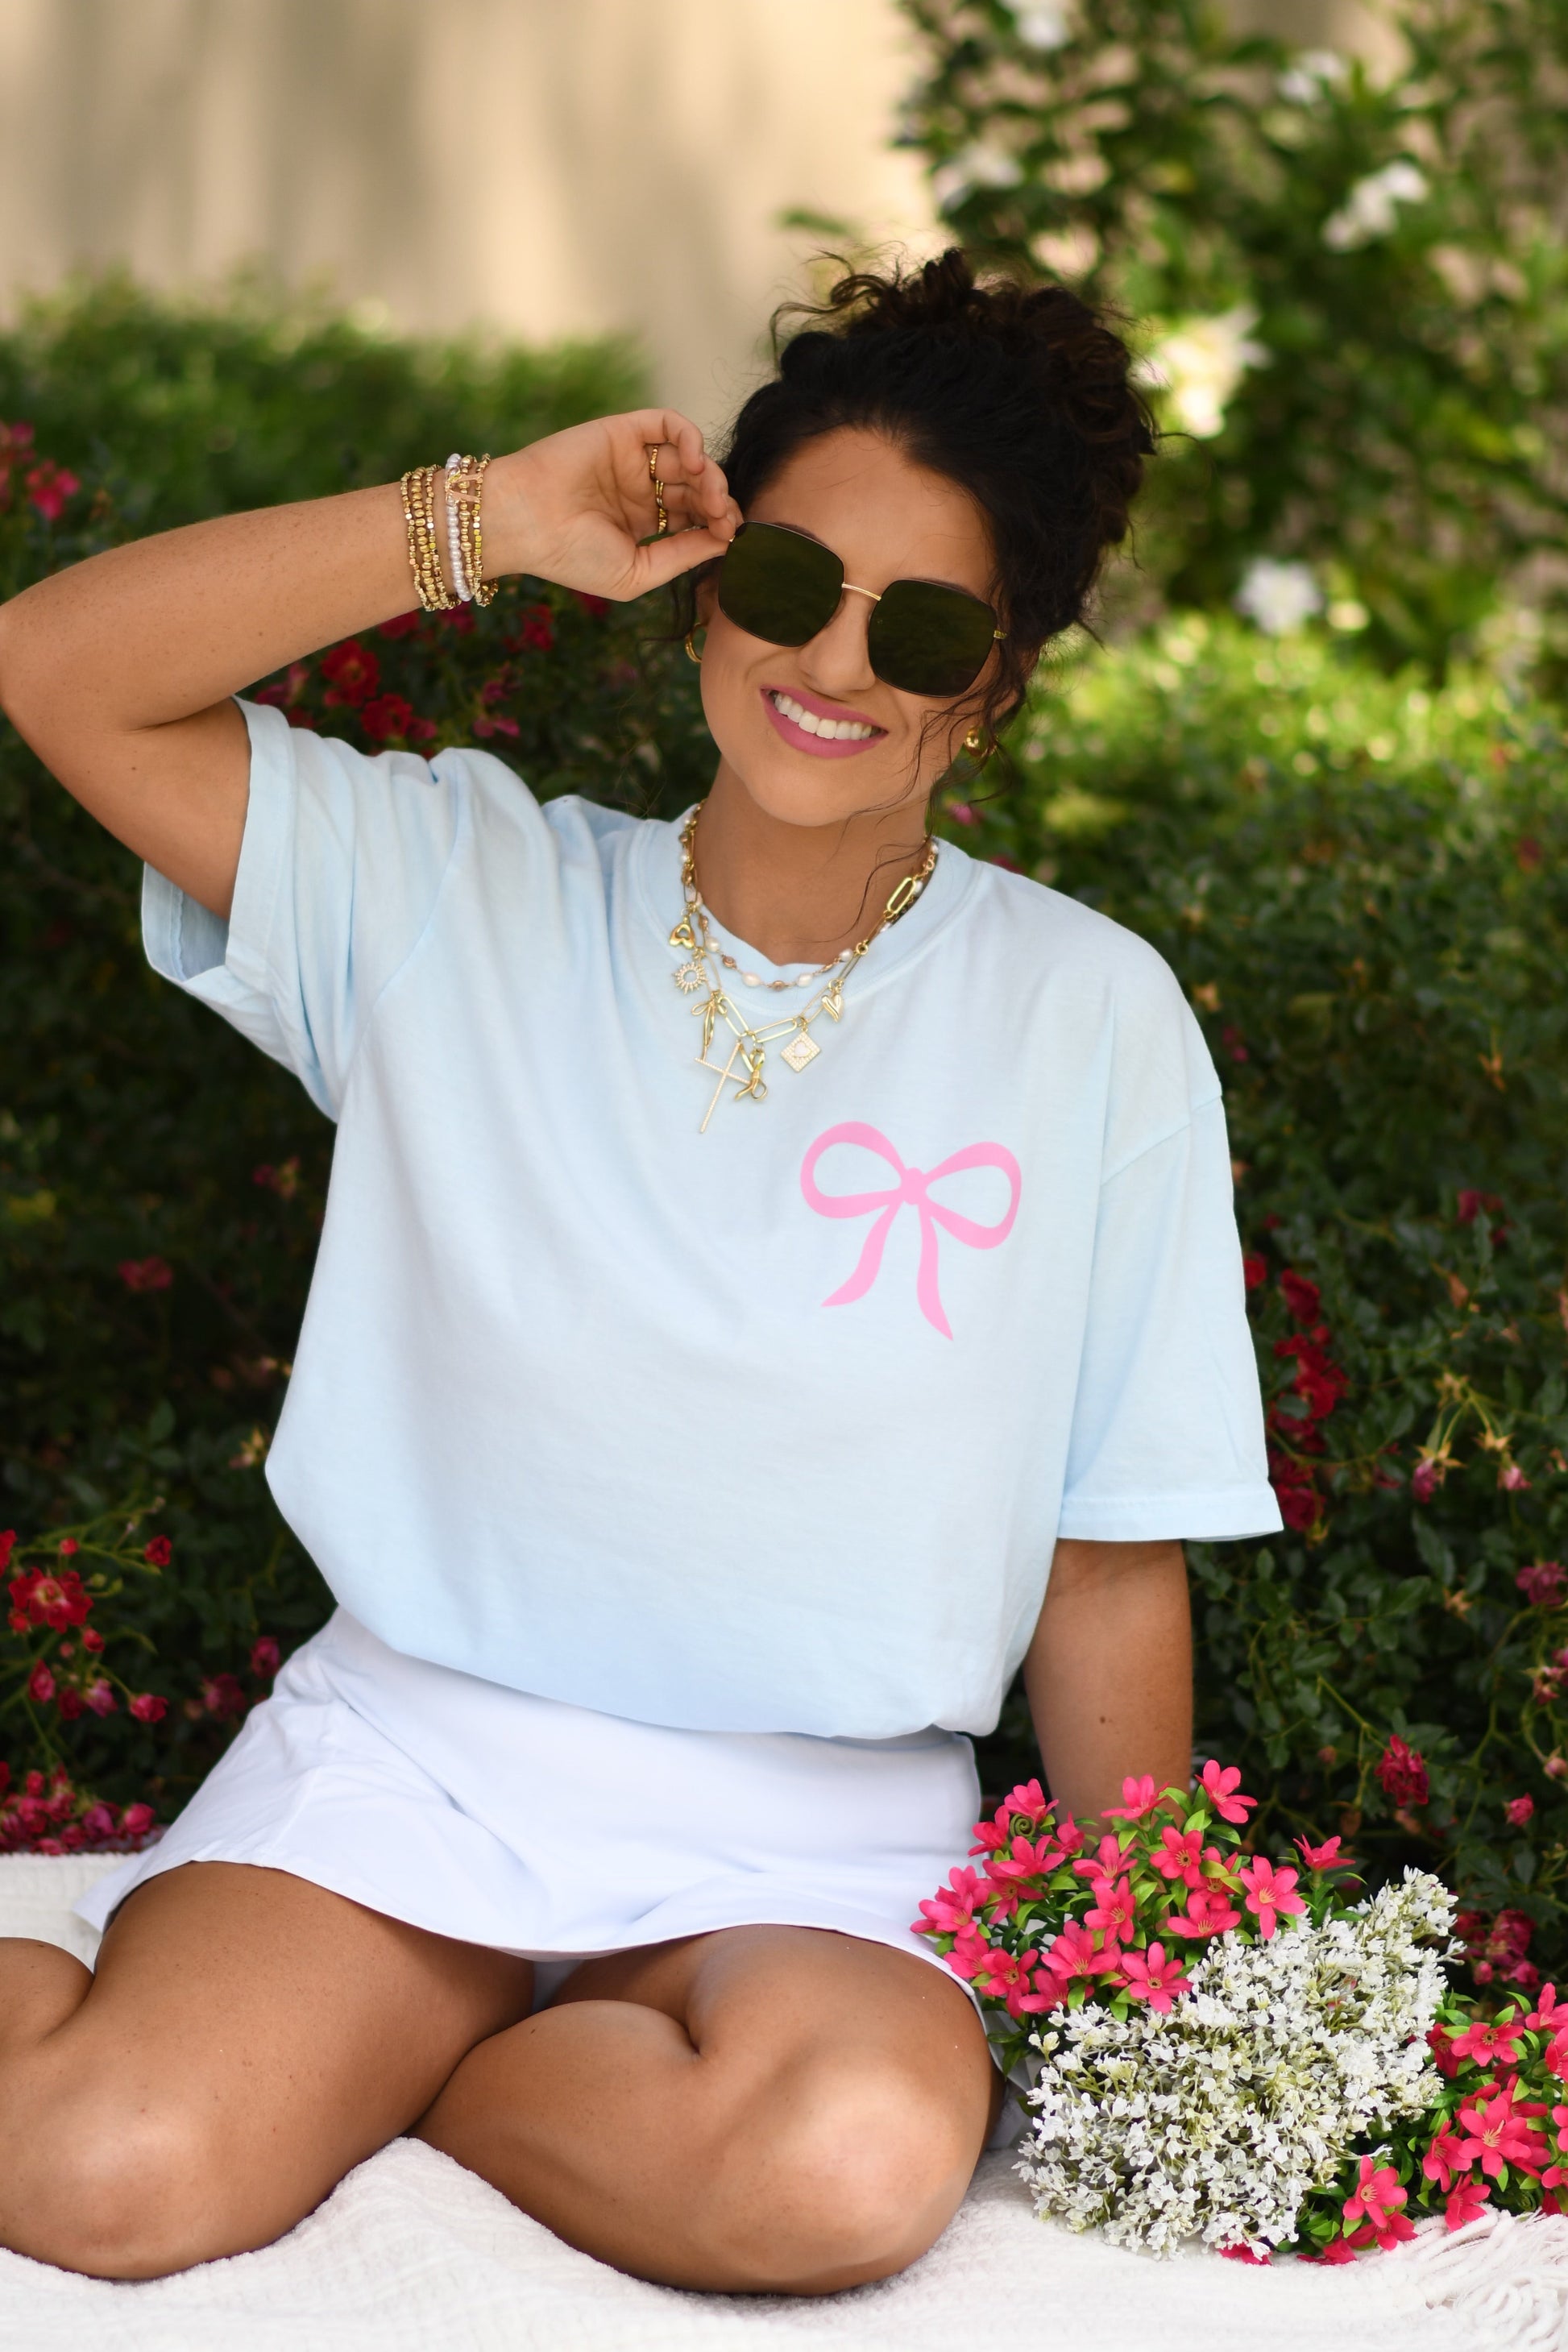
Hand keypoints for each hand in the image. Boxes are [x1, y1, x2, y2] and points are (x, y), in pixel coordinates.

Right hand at [486, 410, 741, 601]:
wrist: (526, 522)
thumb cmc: (572, 557)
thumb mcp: (638, 572)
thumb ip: (683, 556)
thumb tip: (727, 541)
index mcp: (643, 523)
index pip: (694, 517)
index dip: (717, 524)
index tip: (730, 536)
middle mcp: (640, 488)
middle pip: (697, 487)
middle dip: (719, 501)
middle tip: (725, 517)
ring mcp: (633, 459)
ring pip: (689, 457)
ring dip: (710, 474)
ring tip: (712, 495)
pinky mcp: (623, 431)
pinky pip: (668, 423)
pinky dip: (690, 437)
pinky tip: (696, 462)